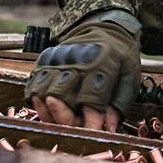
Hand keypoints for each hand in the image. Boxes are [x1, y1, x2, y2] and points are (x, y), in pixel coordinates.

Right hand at [24, 20, 139, 131]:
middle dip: (67, 119)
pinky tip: (49, 105)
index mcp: (103, 63)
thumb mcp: (129, 77)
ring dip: (50, 111)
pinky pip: (33, 84)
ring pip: (42, 92)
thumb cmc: (120, 56)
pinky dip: (37, 100)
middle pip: (61, 97)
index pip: (92, 100)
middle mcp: (77, 59)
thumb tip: (108, 129)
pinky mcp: (45, 58)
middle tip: (76, 125)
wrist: (105, 27)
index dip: (91, 123)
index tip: (92, 134)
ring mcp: (58, 58)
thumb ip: (119, 104)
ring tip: (61, 116)